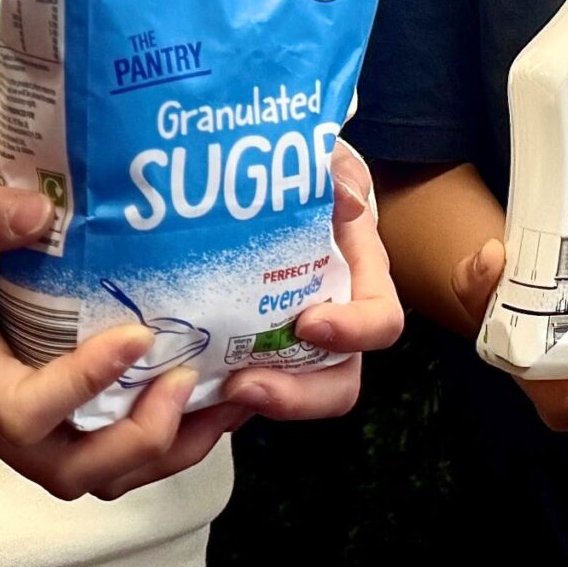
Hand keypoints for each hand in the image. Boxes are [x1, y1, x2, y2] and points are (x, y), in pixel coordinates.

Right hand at [0, 178, 249, 499]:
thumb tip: (39, 211)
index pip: (24, 410)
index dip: (85, 383)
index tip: (139, 335)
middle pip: (69, 468)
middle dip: (139, 436)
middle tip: (190, 378)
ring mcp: (16, 431)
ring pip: (93, 475)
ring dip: (162, 449)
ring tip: (224, 403)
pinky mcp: (42, 424)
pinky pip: (101, 454)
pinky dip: (156, 440)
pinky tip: (204, 402)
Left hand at [221, 145, 403, 418]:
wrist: (255, 187)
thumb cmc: (302, 179)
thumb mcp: (325, 163)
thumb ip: (338, 173)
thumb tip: (347, 202)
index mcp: (360, 281)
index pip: (380, 322)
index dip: (355, 331)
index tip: (309, 323)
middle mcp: (333, 325)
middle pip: (339, 382)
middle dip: (299, 396)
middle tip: (248, 383)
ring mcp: (291, 348)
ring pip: (289, 396)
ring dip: (257, 403)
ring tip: (217, 390)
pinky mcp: (248, 356)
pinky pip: (240, 394)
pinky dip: (217, 400)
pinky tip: (186, 386)